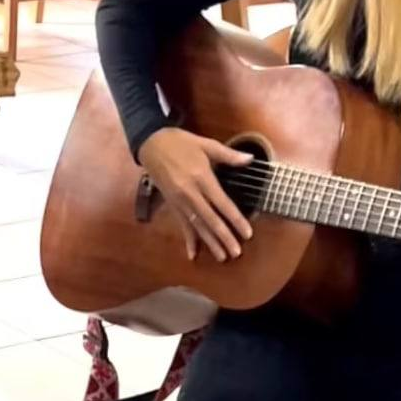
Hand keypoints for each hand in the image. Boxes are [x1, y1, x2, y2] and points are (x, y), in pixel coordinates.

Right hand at [137, 127, 253, 261]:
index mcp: (201, 177)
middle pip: (210, 219)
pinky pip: (181, 224)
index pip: (222, 203)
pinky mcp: (171, 204)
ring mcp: (179, 201)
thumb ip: (228, 155)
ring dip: (209, 242)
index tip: (247, 233)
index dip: (235, 219)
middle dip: (223, 237)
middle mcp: (190, 193)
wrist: (151, 144)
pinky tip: (192, 254)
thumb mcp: (205, 144)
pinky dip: (187, 239)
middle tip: (236, 253)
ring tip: (221, 257)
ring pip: (196, 225)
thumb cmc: (180, 142)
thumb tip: (250, 159)